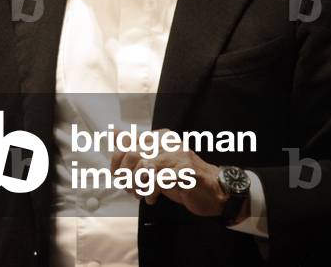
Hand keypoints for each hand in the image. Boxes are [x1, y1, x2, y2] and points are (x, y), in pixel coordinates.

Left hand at [110, 128, 230, 217]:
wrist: (215, 190)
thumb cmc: (182, 176)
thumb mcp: (156, 160)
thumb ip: (136, 147)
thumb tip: (115, 133)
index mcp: (160, 136)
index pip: (128, 143)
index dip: (117, 162)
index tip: (118, 177)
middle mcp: (169, 142)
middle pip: (133, 155)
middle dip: (126, 176)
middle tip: (130, 189)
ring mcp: (179, 156)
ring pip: (144, 167)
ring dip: (137, 185)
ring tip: (140, 194)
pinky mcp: (187, 172)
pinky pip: (159, 180)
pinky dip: (151, 192)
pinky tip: (152, 198)